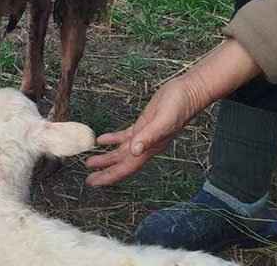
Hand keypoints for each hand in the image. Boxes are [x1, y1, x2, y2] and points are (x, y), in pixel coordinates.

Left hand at [84, 39, 260, 187]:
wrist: (189, 92)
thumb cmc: (179, 106)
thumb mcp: (163, 120)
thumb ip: (149, 136)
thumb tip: (134, 151)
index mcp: (150, 148)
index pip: (126, 167)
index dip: (110, 176)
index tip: (94, 183)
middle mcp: (146, 145)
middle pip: (121, 163)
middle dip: (104, 171)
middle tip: (88, 179)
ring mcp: (145, 135)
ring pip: (122, 151)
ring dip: (106, 157)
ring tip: (90, 161)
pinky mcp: (143, 124)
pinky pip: (125, 136)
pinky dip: (112, 139)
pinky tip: (101, 140)